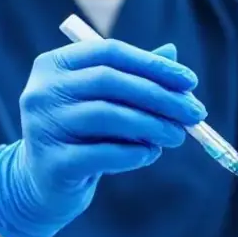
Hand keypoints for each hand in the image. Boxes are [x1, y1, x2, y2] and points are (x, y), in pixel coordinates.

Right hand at [0, 40, 205, 236]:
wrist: (46, 184)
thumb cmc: (82, 135)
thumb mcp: (104, 101)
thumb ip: (133, 77)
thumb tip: (173, 53)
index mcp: (54, 64)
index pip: (110, 52)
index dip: (153, 64)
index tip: (190, 81)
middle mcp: (42, 91)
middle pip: (108, 81)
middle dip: (159, 96)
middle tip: (195, 113)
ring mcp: (42, 127)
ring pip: (106, 115)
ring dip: (151, 125)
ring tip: (177, 136)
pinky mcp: (52, 164)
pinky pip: (101, 154)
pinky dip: (133, 153)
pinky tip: (150, 154)